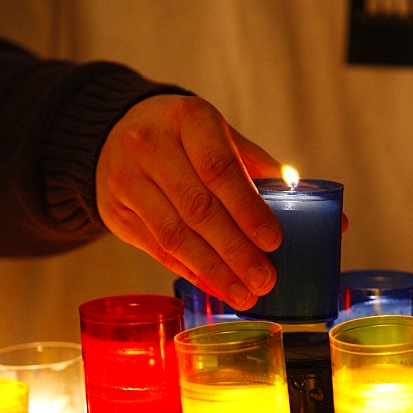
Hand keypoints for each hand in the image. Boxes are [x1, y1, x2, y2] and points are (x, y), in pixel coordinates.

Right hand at [95, 94, 283, 310]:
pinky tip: (215, 287)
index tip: (273, 241)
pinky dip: (190, 272)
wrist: (115, 134)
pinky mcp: (117, 213)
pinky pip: (158, 250)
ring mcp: (128, 181)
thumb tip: (296, 196)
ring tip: (243, 294)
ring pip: (175, 236)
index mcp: (187, 118)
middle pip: (197, 208)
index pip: (219, 169)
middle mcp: (151, 146)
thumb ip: (252, 163)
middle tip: (264, 279)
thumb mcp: (214, 132)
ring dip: (214, 270)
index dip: (247, 208)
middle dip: (235, 250)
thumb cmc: (181, 137)